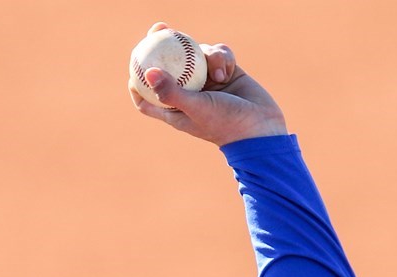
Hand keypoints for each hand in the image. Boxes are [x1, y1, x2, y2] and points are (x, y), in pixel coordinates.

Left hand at [129, 25, 287, 145]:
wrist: (261, 128)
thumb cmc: (225, 124)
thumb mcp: (195, 108)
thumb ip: (171, 91)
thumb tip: (148, 72)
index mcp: (175, 109)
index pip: (147, 97)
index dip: (137, 81)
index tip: (135, 62)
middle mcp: (189, 94)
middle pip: (170, 67)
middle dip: (163, 46)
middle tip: (160, 28)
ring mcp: (207, 82)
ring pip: (198, 55)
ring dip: (208, 56)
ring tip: (218, 76)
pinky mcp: (226, 72)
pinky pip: (218, 54)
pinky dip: (223, 58)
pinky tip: (227, 71)